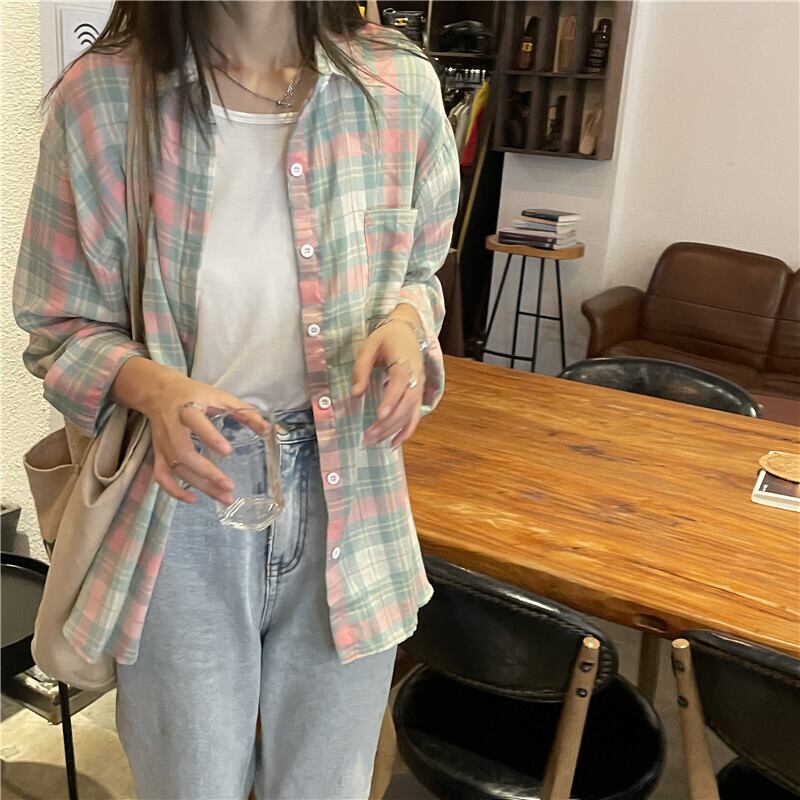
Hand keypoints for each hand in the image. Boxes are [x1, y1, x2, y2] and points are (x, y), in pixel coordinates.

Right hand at [113, 359, 269, 504]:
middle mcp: (172, 428)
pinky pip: (162, 477)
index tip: (227, 452)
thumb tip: (268, 428)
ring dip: (200, 485)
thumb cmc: (193, 394)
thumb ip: (244, 412)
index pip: (196, 423)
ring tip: (224, 497)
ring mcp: (163, 444)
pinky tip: (193, 500)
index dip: (210, 438)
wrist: (159, 392)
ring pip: (178, 469)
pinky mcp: (158, 454)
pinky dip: (174, 491)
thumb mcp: (220, 397)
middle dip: (207, 472)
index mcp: (187, 409)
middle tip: (229, 486)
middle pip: (185, 454)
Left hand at [352, 317, 423, 448]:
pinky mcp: (418, 394)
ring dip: (393, 429)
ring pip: (410, 413)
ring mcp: (419, 387)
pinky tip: (394, 444)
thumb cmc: (386, 338)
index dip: (391, 400)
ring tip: (373, 440)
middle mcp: (416, 377)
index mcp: (404, 362)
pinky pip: (415, 416)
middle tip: (368, 436)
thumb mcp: (369, 347)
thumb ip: (361, 369)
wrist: (408, 331)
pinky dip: (406, 431)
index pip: (400, 383)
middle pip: (406, 403)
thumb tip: (355, 393)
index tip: (379, 415)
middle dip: (388, 422)